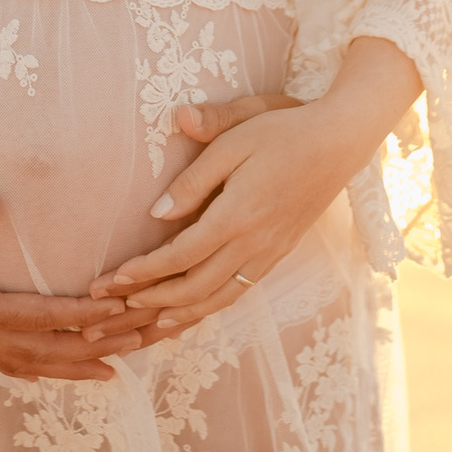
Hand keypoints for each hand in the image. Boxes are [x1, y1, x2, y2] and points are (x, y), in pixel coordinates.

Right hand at [0, 192, 144, 382]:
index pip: (38, 315)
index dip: (80, 313)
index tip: (119, 308)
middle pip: (48, 350)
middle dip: (96, 346)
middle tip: (142, 338)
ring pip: (34, 365)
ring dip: (78, 365)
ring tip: (120, 366)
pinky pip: (12, 366)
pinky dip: (44, 370)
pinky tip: (59, 374)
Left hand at [88, 91, 354, 332]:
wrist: (337, 142)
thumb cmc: (281, 131)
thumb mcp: (234, 138)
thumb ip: (194, 177)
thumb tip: (156, 212)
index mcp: (237, 215)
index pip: (181, 256)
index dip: (145, 271)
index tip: (114, 278)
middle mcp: (254, 244)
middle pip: (196, 288)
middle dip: (153, 300)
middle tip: (118, 305)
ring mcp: (270, 253)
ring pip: (220, 299)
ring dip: (182, 313)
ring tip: (150, 320)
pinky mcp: (279, 253)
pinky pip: (240, 292)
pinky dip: (213, 307)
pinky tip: (197, 308)